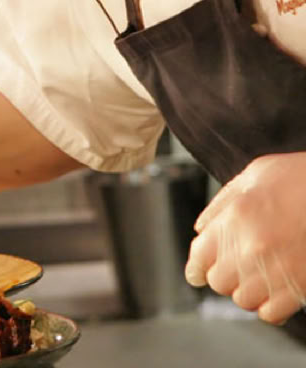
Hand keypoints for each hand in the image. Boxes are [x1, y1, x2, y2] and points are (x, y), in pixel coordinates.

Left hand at [185, 152, 305, 323]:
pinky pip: (271, 314)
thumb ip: (222, 204)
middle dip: (223, 274)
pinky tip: (275, 289)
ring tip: (257, 274)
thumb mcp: (253, 176)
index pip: (199, 257)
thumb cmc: (300, 178)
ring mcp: (277, 272)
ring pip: (243, 299)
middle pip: (218, 282)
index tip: (197, 272)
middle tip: (234, 265)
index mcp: (235, 218)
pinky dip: (269, 306)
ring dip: (246, 290)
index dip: (196, 266)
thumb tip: (201, 229)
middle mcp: (251, 249)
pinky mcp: (300, 289)